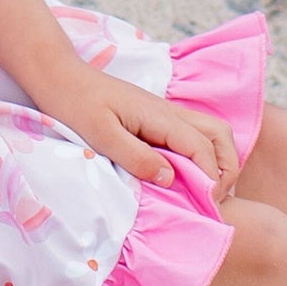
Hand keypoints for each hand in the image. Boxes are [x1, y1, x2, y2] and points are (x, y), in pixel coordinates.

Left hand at [37, 62, 240, 204]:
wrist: (60, 76)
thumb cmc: (75, 105)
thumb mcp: (101, 135)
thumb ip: (136, 157)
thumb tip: (171, 179)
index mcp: (160, 116)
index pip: (204, 149)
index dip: (213, 181)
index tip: (206, 209)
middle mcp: (170, 112)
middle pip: (220, 136)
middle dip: (226, 169)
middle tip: (211, 201)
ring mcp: (165, 113)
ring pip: (210, 133)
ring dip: (217, 161)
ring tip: (203, 193)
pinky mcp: (156, 118)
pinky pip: (192, 135)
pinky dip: (201, 156)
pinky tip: (184, 178)